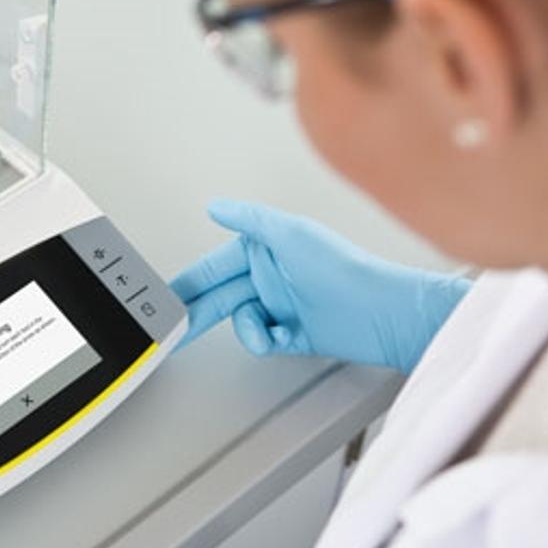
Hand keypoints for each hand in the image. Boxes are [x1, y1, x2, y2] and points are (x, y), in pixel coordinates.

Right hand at [170, 198, 470, 372]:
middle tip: (173, 330)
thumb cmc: (343, 268)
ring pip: (240, 322)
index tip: (164, 297)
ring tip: (262, 331)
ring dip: (247, 329)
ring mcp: (280, 306)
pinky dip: (265, 341)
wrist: (382, 313)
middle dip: (197, 313)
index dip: (187, 282)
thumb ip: (248, 219)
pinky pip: (261, 340)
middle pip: (219, 297)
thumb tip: (216, 206)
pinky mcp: (292, 334)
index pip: (213, 268)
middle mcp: (270, 277)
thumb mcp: (291, 233)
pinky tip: (279, 337)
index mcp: (264, 251)